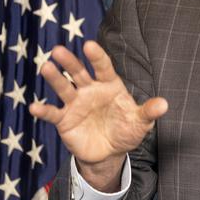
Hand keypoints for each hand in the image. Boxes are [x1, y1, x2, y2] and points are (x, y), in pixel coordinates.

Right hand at [30, 40, 167, 190]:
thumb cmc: (126, 131)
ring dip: (55, 78)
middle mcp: (90, 90)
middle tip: (58, 50)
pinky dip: (44, 110)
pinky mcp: (65, 120)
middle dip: (69, 62)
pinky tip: (34, 107)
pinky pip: (53, 113)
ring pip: (64, 87)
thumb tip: (164, 105)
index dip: (96, 57)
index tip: (89, 46)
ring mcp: (76, 104)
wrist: (109, 153)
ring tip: (45, 67)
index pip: (103, 68)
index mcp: (109, 86)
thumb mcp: (140, 123)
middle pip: (79, 73)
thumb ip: (149, 112)